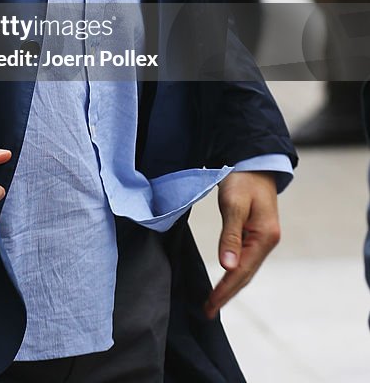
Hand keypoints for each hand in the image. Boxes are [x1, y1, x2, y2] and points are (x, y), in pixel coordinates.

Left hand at [204, 171, 279, 318]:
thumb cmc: (243, 180)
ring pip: (245, 269)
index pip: (242, 271)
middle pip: (245, 275)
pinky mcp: (256, 234)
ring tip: (213, 302)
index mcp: (264, 237)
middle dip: (226, 294)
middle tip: (207, 311)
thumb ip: (230, 235)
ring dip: (230, 286)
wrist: (255, 163)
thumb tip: (227, 267)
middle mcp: (266, 242)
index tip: (210, 305)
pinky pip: (244, 259)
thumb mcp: (233, 204)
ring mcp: (262, 239)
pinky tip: (225, 280)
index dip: (225, 290)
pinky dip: (233, 273)